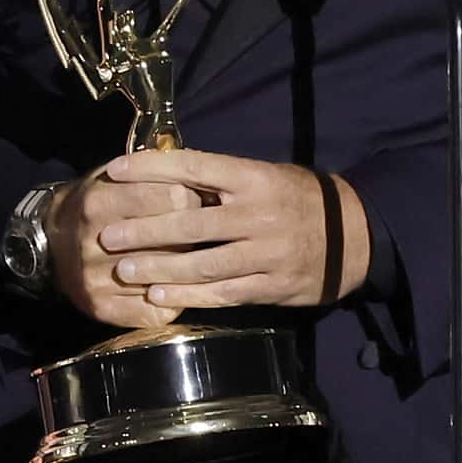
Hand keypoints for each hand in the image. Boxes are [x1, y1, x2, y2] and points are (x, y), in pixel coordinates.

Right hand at [47, 164, 206, 329]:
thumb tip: (196, 179)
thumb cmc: (94, 205)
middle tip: (197, 228)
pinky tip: (173, 284)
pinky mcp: (104, 309)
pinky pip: (157, 310)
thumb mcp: (113, 177)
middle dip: (192, 232)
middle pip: (172, 239)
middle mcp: (94, 243)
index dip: (190, 198)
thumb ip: (149, 173)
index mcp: (97, 203)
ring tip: (188, 254)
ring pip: (167, 276)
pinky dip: (174, 298)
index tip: (193, 199)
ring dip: (186, 266)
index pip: (169, 198)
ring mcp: (97, 280)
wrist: (49, 244)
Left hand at [84, 149, 372, 317]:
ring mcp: (267, 252)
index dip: (151, 168)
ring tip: (123, 270)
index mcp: (254, 178)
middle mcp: (259, 213)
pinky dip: (188, 295)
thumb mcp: (265, 177)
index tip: (115, 171)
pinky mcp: (272, 285)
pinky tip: (158, 296)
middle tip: (107, 235)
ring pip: (203, 262)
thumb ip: (222, 179)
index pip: (194, 167)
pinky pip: (223, 292)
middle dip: (144, 229)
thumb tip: (163, 170)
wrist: (354, 237)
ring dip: (159, 267)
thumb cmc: (297, 200)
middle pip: (191, 221)